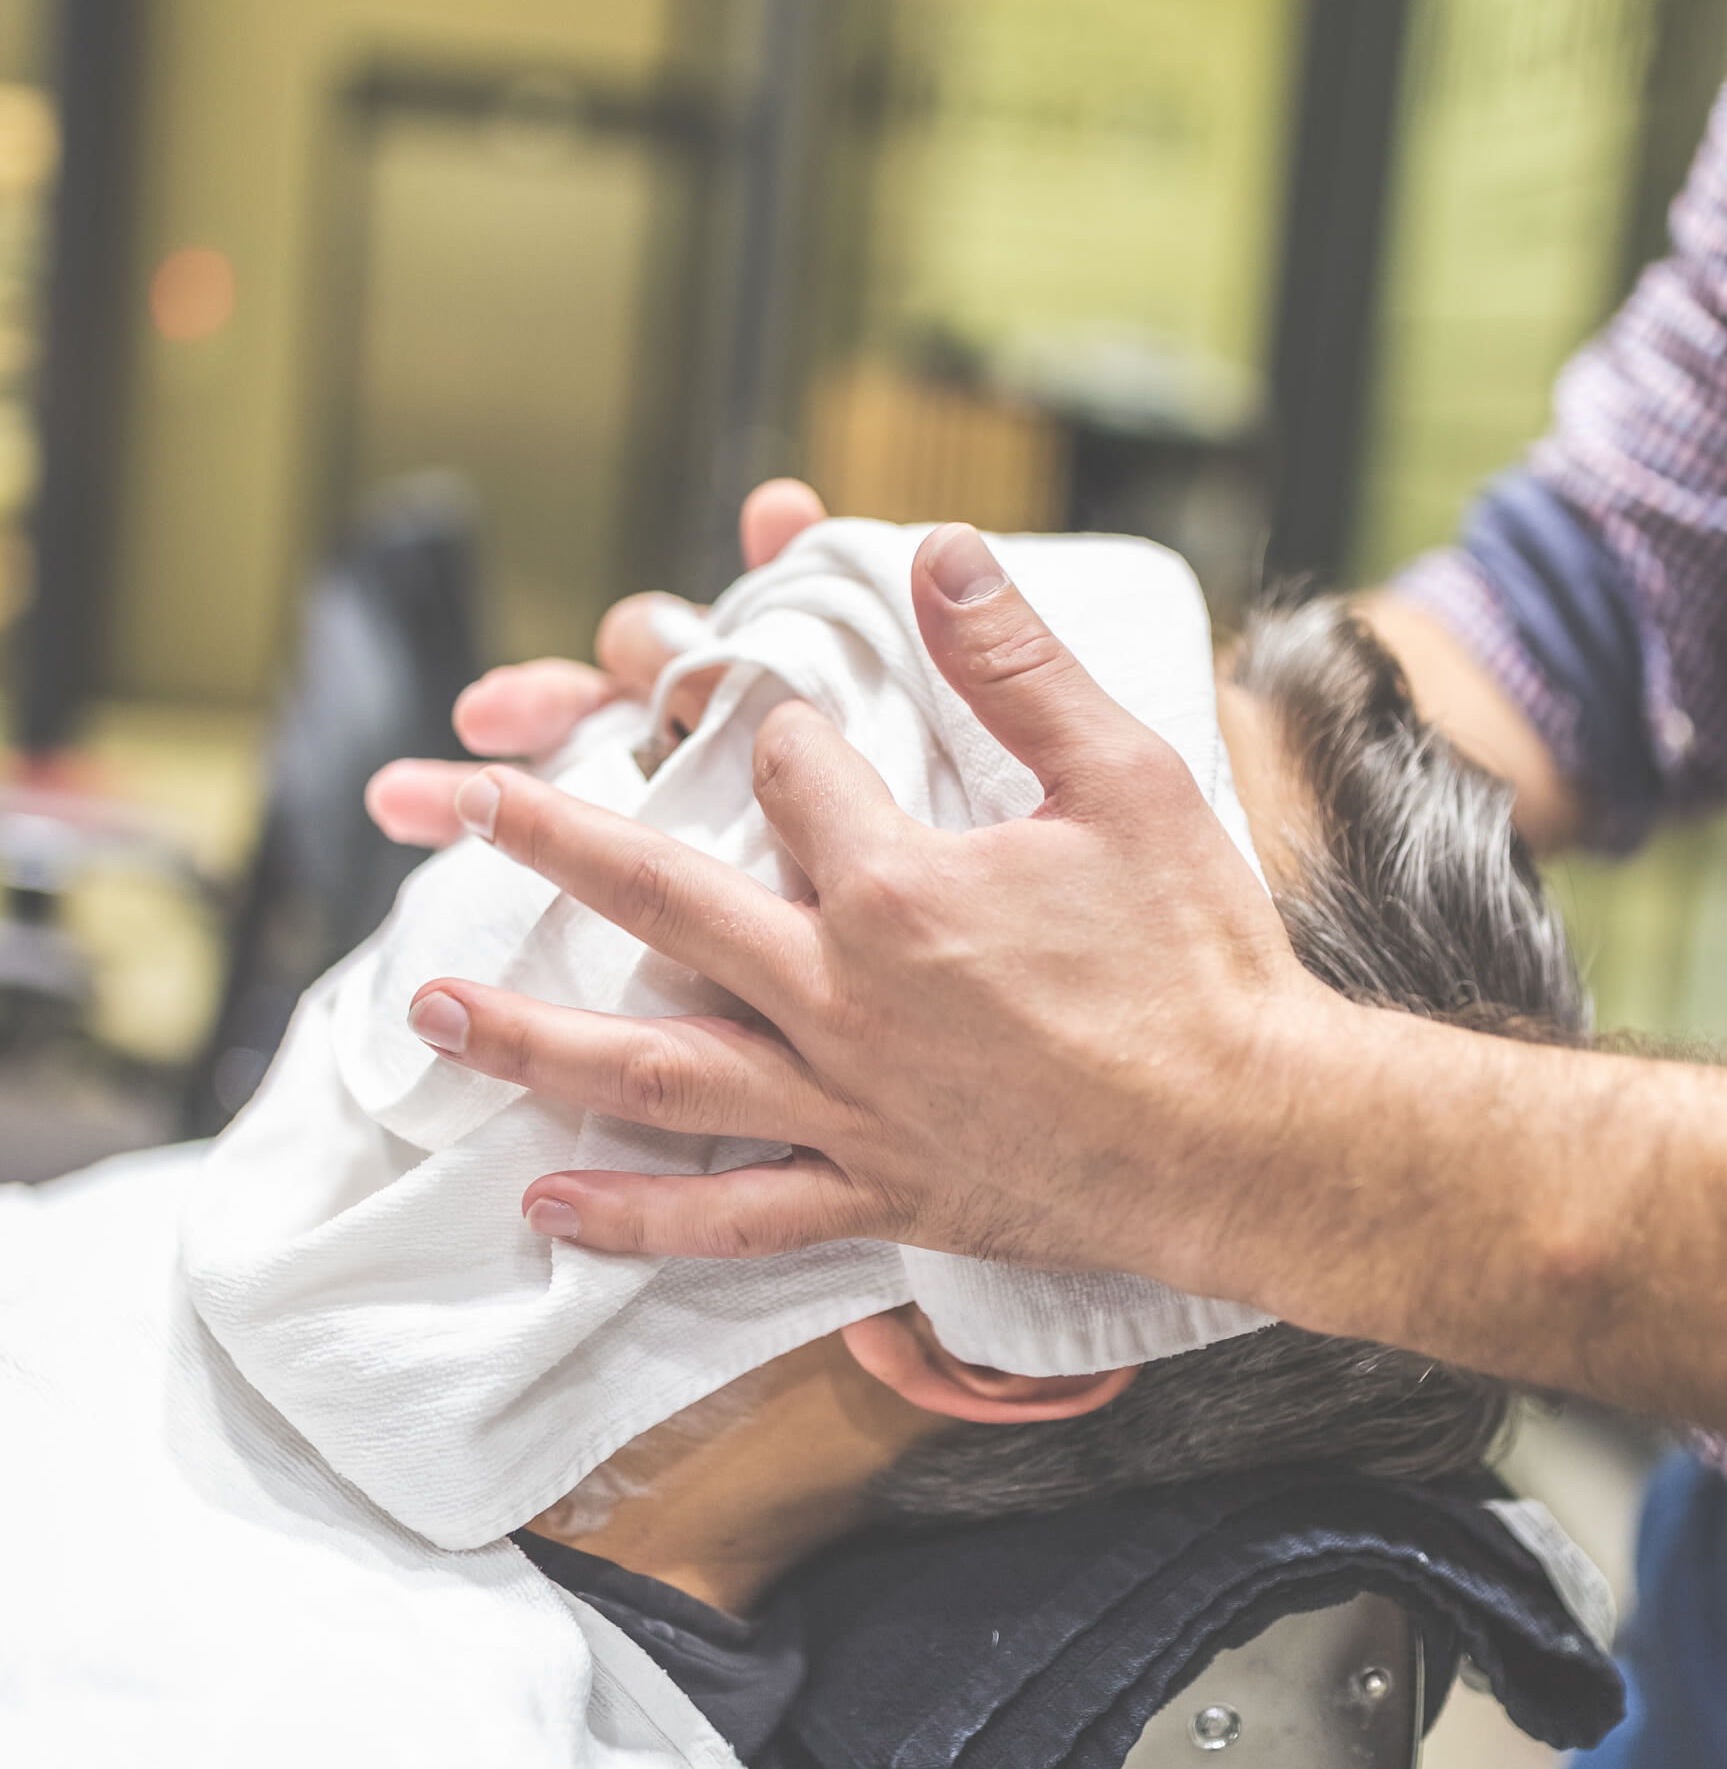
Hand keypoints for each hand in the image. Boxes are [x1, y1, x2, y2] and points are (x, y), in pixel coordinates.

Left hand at [404, 524, 1326, 1300]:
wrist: (1252, 1136)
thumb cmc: (1198, 960)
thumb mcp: (1126, 781)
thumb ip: (1018, 664)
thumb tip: (939, 548)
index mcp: (896, 887)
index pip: (793, 768)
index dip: (774, 721)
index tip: (764, 704)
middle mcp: (842, 996)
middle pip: (663, 897)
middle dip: (552, 837)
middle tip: (456, 802)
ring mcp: (846, 1104)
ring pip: (656, 1069)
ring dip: (533, 1034)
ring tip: (432, 1008)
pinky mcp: (874, 1190)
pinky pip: (733, 1217)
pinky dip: (637, 1219)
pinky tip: (550, 1206)